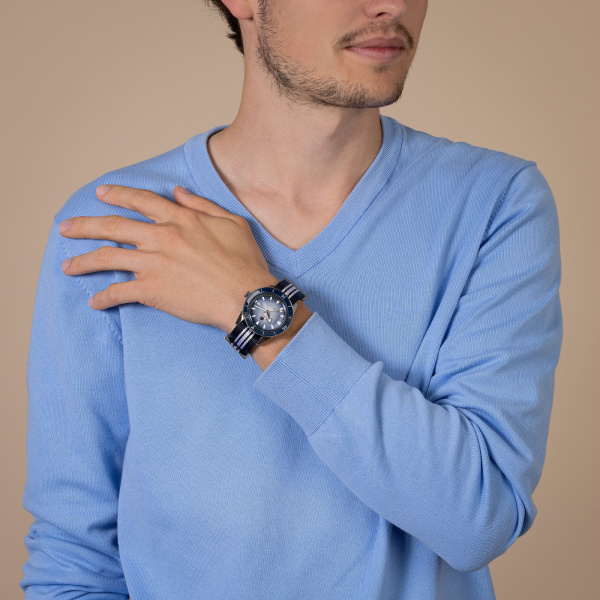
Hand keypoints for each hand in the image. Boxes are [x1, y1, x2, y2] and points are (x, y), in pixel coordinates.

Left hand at [59, 184, 277, 331]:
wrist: (248, 297)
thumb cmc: (245, 262)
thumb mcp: (231, 222)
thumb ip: (202, 205)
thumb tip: (178, 192)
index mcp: (180, 219)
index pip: (140, 201)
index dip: (117, 195)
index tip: (100, 194)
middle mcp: (162, 237)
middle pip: (112, 226)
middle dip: (84, 225)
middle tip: (65, 228)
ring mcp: (153, 264)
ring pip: (107, 258)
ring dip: (83, 262)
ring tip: (67, 267)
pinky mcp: (151, 290)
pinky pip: (118, 292)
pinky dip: (103, 298)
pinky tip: (94, 302)